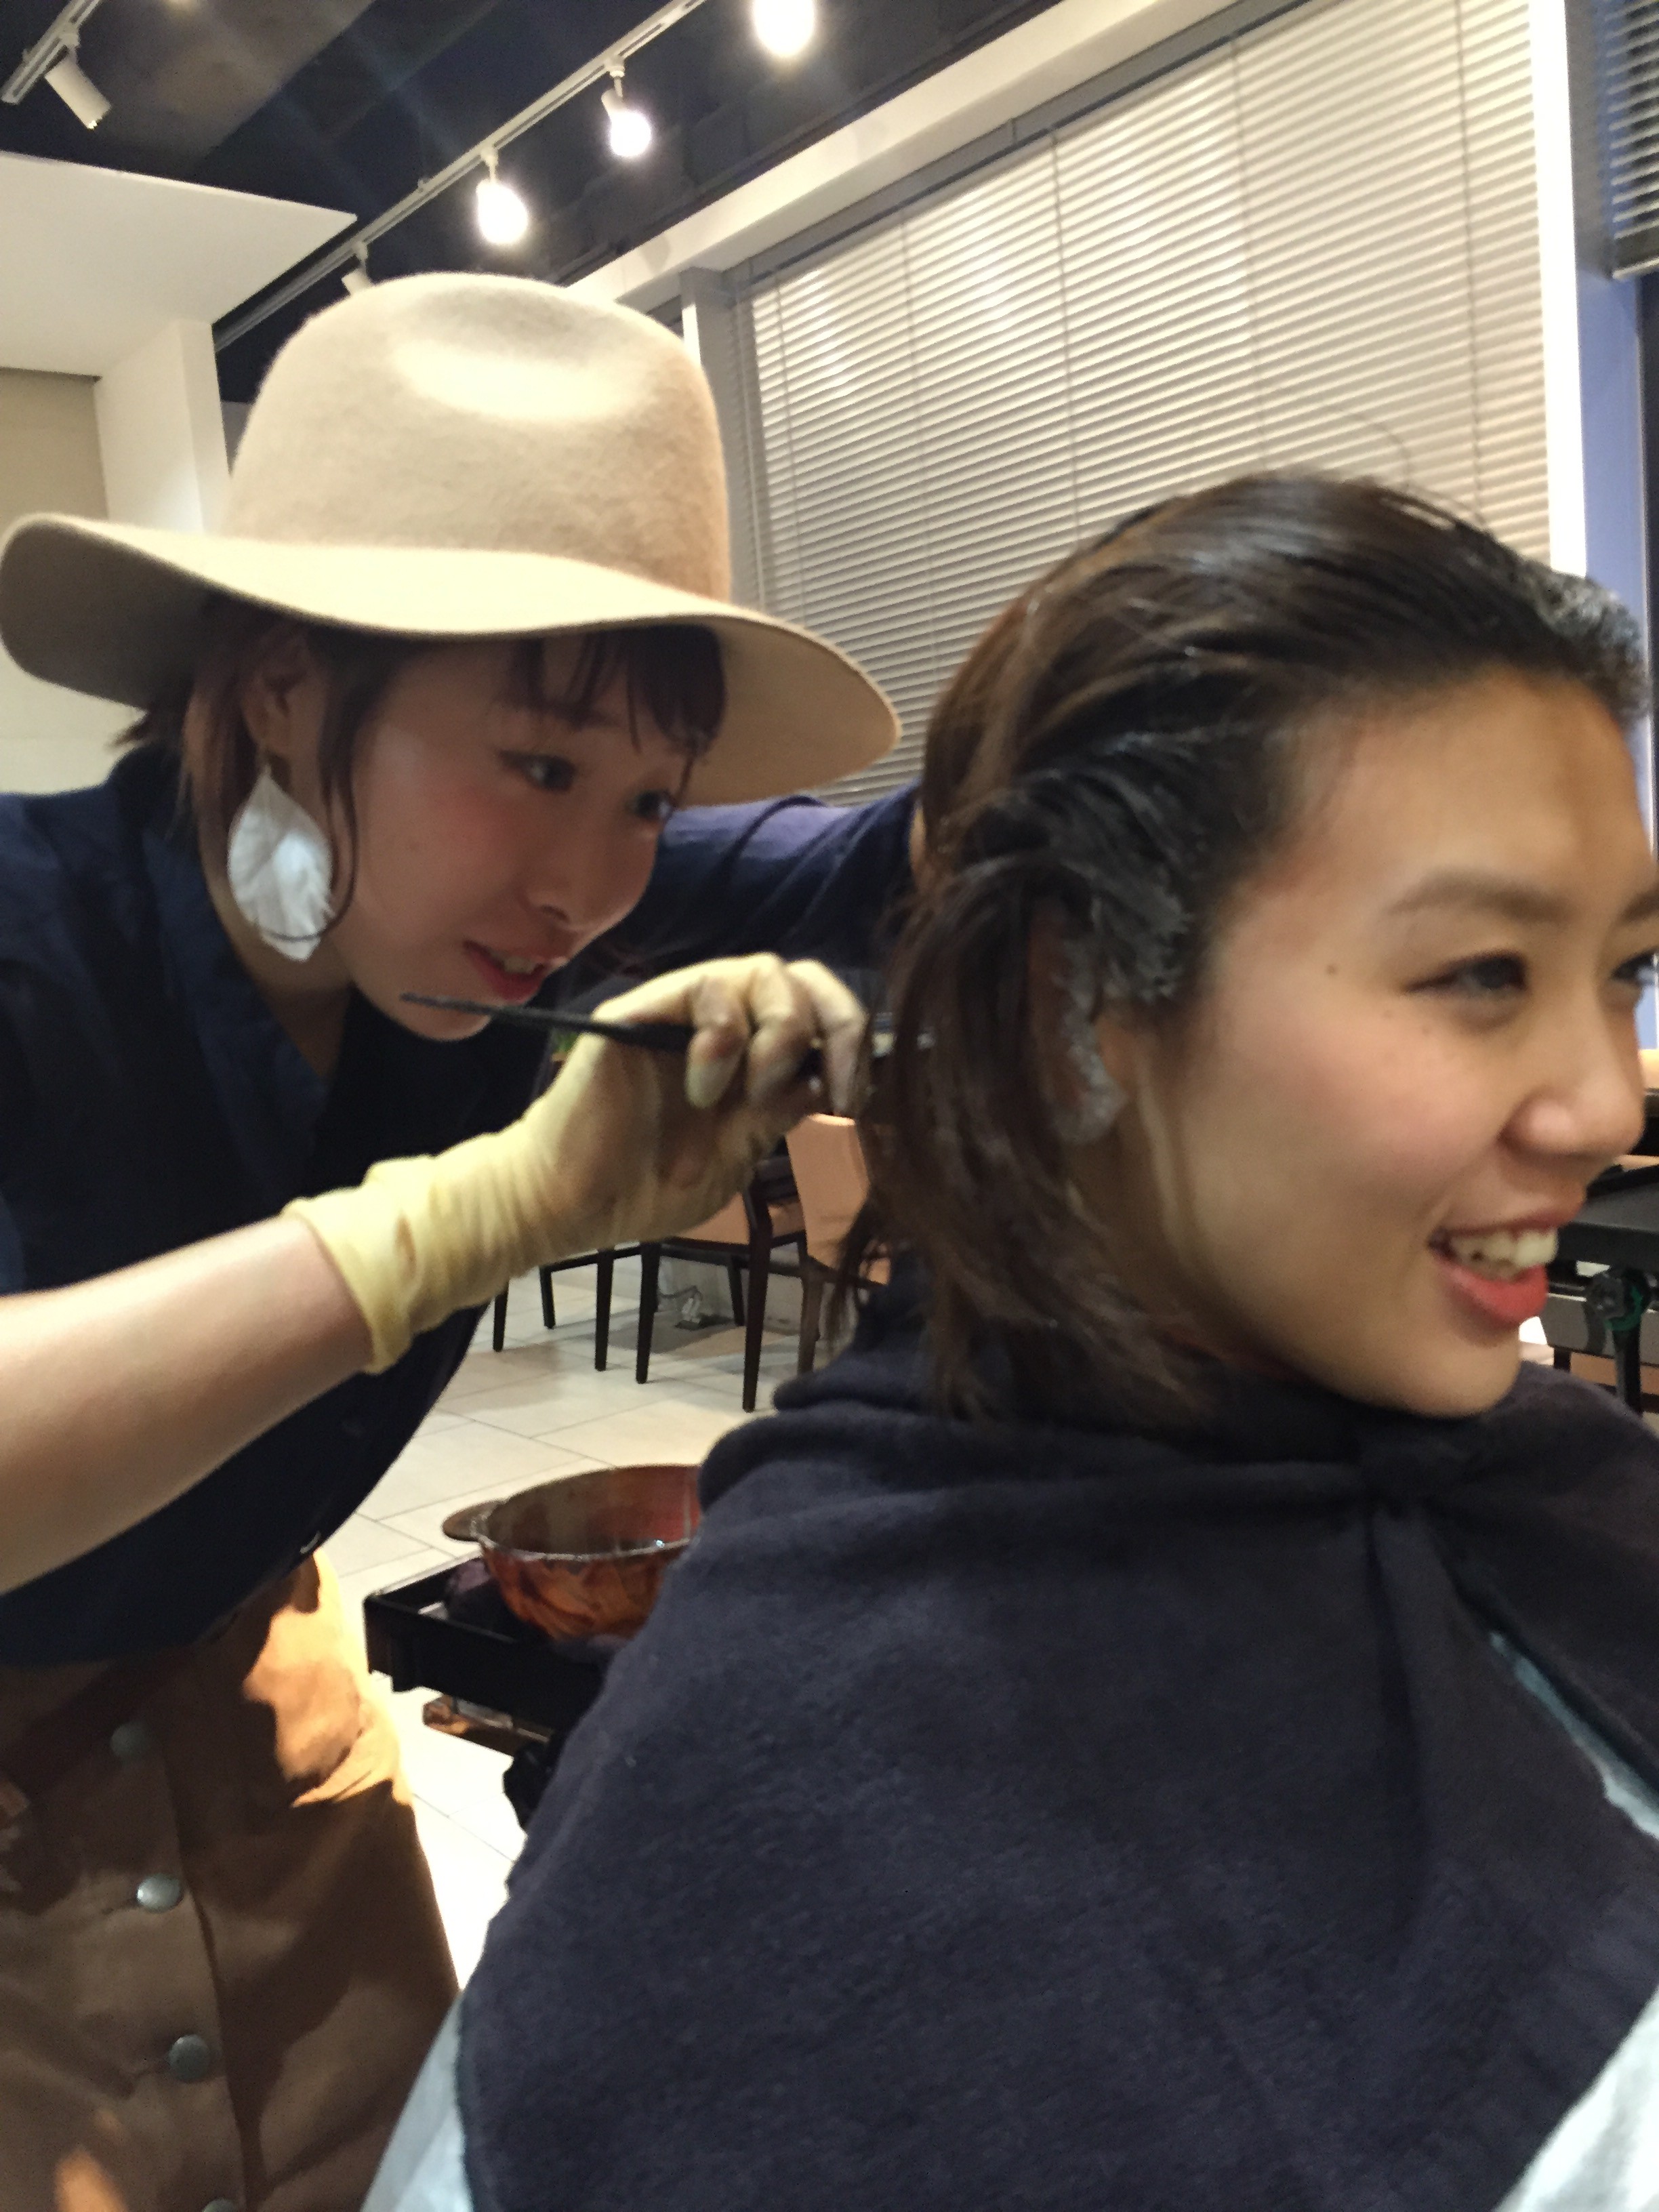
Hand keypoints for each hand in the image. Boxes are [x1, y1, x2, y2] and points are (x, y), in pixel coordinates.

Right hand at [520, 954, 864, 1255]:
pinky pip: (704, 987)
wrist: (567, 1206)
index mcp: (751, 1058)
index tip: (850, 1102)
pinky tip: (702, 1090)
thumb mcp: (734, 1159)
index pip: (820, 1010)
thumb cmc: (642, 1189)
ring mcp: (679, 1012)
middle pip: (801, 976)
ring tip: (753, 1095)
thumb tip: (823, 1079)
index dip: (850, 1043)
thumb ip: (777, 1115)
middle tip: (828, 1089)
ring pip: (762, 970)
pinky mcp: (639, 1010)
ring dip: (778, 1034)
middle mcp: (721, 1024)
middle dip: (834, 1026)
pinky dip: (721, 1038)